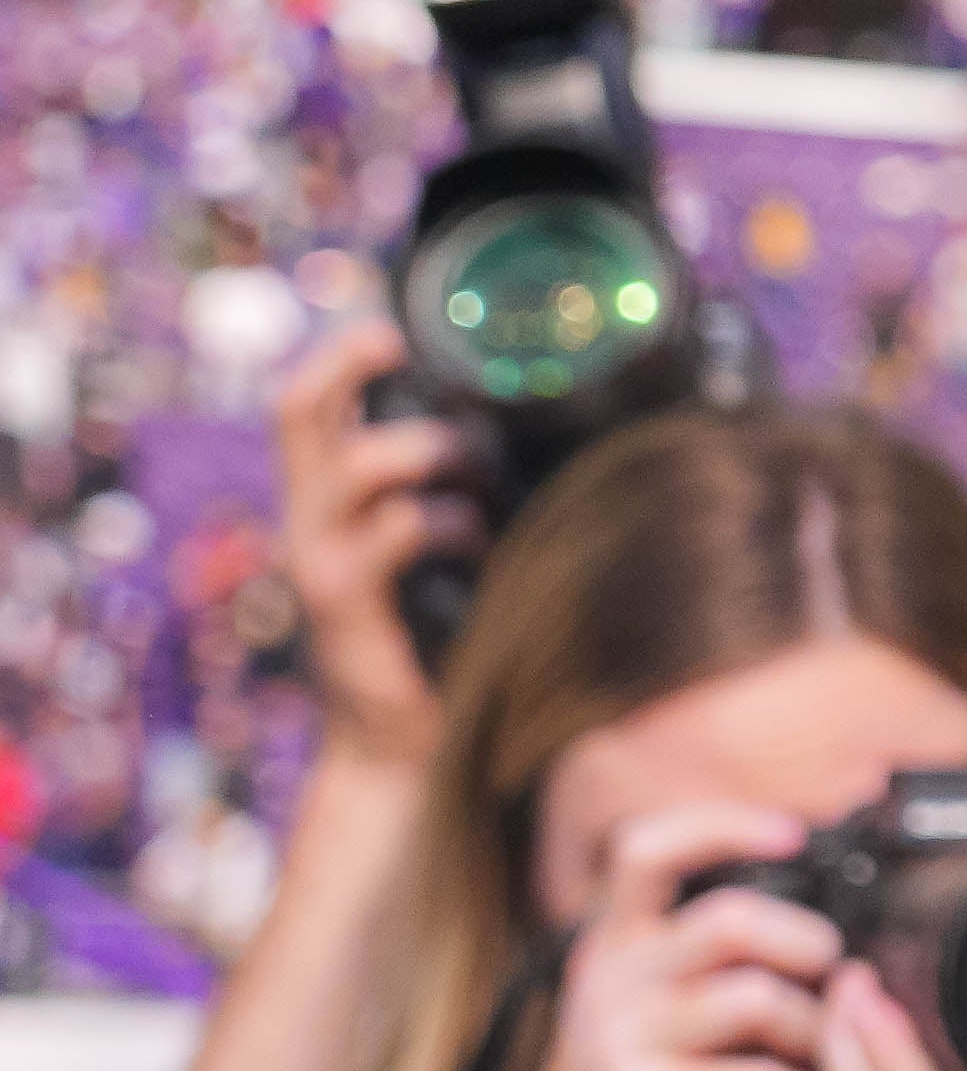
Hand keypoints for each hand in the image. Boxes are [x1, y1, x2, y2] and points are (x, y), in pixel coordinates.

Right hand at [272, 322, 473, 765]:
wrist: (404, 749)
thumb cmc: (450, 639)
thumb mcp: (458, 552)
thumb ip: (478, 495)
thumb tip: (567, 437)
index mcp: (332, 498)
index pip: (309, 402)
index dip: (341, 350)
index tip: (399, 321)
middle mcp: (310, 516)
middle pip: (295, 407)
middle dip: (345, 359)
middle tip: (400, 342)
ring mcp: (318, 556)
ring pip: (354, 464)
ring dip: (432, 451)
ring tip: (477, 473)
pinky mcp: (341, 601)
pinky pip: (392, 531)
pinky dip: (447, 522)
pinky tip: (483, 546)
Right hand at [484, 805, 845, 1070]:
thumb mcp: (640, 1016)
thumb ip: (696, 962)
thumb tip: (809, 924)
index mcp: (608, 948)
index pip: (647, 851)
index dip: (722, 826)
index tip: (793, 832)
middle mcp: (605, 984)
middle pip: (732, 922)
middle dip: (809, 946)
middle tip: (834, 979)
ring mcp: (619, 1046)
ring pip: (757, 1001)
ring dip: (815, 1035)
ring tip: (820, 1065)